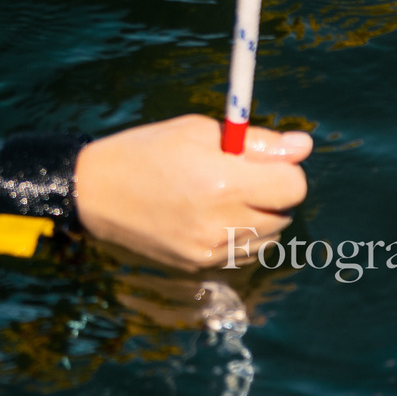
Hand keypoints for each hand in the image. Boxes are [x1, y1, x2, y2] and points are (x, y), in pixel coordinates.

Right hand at [73, 114, 311, 270]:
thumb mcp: (197, 130)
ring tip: (223, 196)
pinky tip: (212, 217)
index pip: (293, 186)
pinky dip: (240, 236)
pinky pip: (243, 253)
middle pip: (284, 214)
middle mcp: (222, 222)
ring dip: (259, 217)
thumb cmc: (145, 150)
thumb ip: (255, 140)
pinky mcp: (200, 265)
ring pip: (268, 238)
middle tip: (240, 176)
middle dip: (271, 193)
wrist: (94, 191)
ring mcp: (211, 249)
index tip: (263, 161)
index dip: (284, 169)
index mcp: (223, 182)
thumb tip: (303, 145)